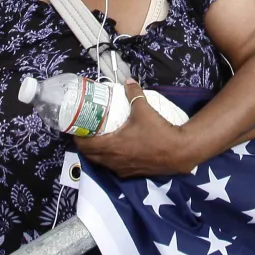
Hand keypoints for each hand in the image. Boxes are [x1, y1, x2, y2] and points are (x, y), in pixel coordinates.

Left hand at [76, 82, 195, 176]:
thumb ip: (134, 94)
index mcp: (112, 146)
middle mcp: (114, 160)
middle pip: (90, 156)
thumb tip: (128, 81)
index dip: (77, 136)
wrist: (179, 152)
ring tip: (98, 139)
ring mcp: (123, 169)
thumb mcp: (144, 109)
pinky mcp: (132, 173)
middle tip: (86, 131)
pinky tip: (116, 149)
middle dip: (85, 144)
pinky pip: (114, 167)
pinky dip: (109, 159)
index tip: (75, 127)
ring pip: (102, 163)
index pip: (85, 145)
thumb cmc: (158, 131)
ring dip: (96, 153)